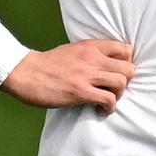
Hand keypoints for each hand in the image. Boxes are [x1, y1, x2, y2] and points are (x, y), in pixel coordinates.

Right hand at [0, 39, 135, 114]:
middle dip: (126, 81)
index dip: (127, 63)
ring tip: (107, 99)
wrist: (26, 71)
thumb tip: (105, 62)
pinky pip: (108, 99)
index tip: (118, 73)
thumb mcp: (73, 49)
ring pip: (122, 83)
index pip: (126, 49)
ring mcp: (87, 75)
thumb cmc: (47, 63)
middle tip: (114, 89)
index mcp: (91, 46)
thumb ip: (90, 53)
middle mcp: (93, 58)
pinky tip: (100, 109)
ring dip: (118, 95)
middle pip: (129, 68)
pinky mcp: (80, 92)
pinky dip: (109, 107)